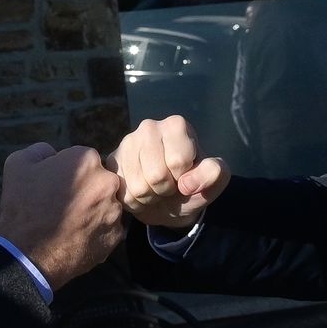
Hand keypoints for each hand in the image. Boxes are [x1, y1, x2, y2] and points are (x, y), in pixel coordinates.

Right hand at [0, 143, 124, 287]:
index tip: (56, 186)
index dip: (69, 172)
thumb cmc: (22, 206)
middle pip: (101, 181)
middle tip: (65, 205)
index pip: (85, 160)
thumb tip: (54, 154)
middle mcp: (108, 182)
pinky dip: (96, 231)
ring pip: (107, 204)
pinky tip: (76, 237)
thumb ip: (42, 150)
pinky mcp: (115, 236)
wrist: (28, 253)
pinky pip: (109, 228)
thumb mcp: (18, 164)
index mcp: (86, 160)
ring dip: (93, 210)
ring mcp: (114, 211)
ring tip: (69, 223)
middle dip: (87, 190)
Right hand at [108, 116, 231, 228]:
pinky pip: (124, 193)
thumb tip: (187, 183)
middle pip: (157, 175)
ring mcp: (126, 143)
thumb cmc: (191, 186)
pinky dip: (136, 202)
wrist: (166, 200)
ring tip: (156, 190)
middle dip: (167, 189)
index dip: (185, 178)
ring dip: (152, 198)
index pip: (179, 161)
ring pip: (139, 187)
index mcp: (176, 125)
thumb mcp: (212, 182)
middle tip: (170, 186)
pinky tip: (141, 192)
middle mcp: (148, 127)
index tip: (186, 176)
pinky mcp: (111, 162)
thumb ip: (214, 175)